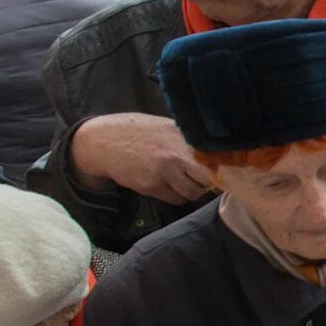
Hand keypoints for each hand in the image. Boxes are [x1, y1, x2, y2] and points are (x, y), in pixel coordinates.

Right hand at [68, 113, 213, 202]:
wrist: (103, 141)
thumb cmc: (138, 132)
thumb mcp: (166, 126)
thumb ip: (188, 139)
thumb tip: (215, 152)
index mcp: (182, 137)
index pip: (214, 158)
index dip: (220, 167)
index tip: (221, 170)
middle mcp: (175, 155)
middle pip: (207, 179)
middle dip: (208, 182)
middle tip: (203, 180)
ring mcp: (163, 172)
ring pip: (192, 193)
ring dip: (192, 191)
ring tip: (185, 182)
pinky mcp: (151, 186)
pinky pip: (175, 199)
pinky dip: (177, 196)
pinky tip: (169, 186)